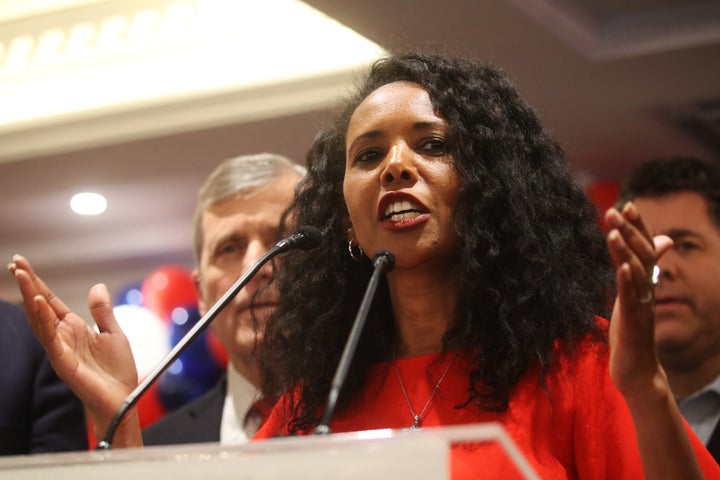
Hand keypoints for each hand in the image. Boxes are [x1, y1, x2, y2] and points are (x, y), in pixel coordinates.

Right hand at [7, 255, 139, 443]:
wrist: (122, 398)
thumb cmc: (116, 370)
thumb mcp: (113, 333)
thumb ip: (102, 312)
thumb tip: (97, 286)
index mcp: (73, 328)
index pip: (50, 301)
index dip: (38, 283)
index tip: (22, 264)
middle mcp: (62, 337)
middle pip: (40, 306)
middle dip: (28, 285)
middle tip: (15, 263)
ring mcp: (60, 349)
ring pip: (40, 320)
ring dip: (31, 297)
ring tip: (23, 276)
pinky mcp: (63, 362)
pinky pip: (51, 339)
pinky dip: (44, 320)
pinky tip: (40, 303)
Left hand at [603, 203, 671, 398]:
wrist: (637, 371)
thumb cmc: (633, 332)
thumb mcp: (635, 296)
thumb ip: (641, 270)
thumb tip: (659, 242)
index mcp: (644, 284)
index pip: (645, 249)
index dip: (638, 227)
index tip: (627, 204)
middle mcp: (647, 290)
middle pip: (641, 255)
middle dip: (629, 231)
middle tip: (614, 209)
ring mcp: (642, 306)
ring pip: (636, 273)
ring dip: (625, 251)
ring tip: (614, 231)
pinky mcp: (634, 322)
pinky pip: (631, 298)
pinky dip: (627, 280)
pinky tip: (621, 266)